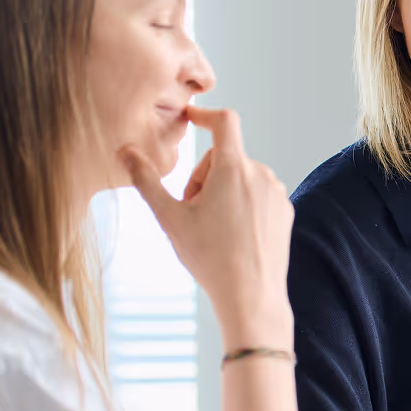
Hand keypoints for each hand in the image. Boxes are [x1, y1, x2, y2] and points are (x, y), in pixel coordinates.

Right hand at [121, 106, 293, 341]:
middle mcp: (261, 174)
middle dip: (204, 177)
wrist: (251, 296)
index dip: (205, 115)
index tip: (192, 118)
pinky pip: (258, 197)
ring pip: (242, 178)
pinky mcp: (285, 212)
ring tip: (213, 228)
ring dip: (224, 192)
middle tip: (192, 212)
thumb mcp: (169, 218)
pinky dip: (243, 206)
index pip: (224, 122)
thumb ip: (145, 180)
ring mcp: (277, 193)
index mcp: (234, 168)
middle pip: (226, 158)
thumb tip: (124, 151)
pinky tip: (234, 236)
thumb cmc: (210, 258)